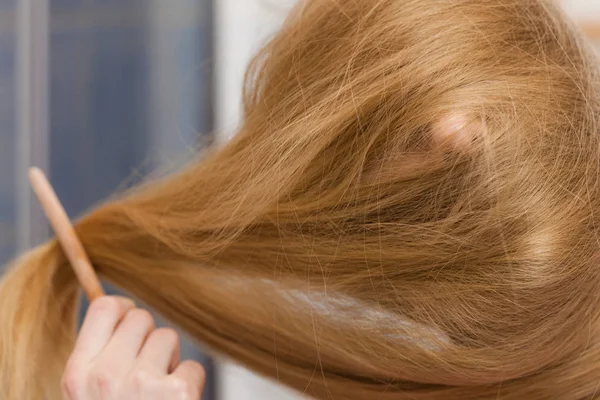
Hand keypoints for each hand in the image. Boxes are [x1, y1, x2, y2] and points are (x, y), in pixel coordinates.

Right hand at [61, 296, 204, 398]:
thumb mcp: (87, 393)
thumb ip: (97, 358)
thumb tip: (119, 311)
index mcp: (77, 374)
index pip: (104, 308)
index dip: (124, 311)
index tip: (131, 326)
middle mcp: (105, 376)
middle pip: (140, 317)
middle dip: (147, 340)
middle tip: (144, 373)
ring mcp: (140, 383)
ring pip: (167, 337)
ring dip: (168, 362)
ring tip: (157, 392)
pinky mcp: (176, 393)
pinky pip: (193, 366)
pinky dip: (189, 385)